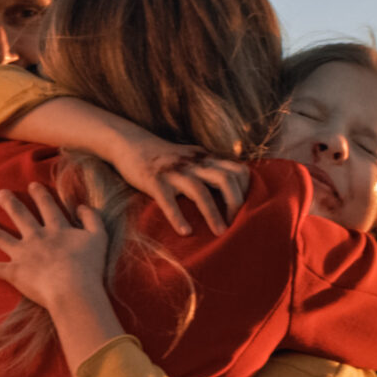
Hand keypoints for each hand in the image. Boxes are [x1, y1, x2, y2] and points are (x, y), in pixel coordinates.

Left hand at [0, 183, 109, 314]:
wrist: (72, 290)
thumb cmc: (89, 266)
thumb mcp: (99, 238)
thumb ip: (93, 219)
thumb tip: (83, 206)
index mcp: (57, 229)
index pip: (47, 207)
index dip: (40, 195)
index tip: (32, 184)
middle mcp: (37, 238)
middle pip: (20, 216)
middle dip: (9, 202)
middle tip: (0, 193)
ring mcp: (23, 255)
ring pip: (1, 237)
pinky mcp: (14, 273)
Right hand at [113, 137, 248, 235]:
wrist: (130, 143)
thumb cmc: (165, 158)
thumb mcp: (193, 158)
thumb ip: (210, 169)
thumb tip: (232, 191)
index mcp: (206, 158)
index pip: (238, 171)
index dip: (246, 190)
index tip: (246, 209)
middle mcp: (194, 163)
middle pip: (225, 179)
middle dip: (236, 203)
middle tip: (238, 225)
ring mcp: (174, 171)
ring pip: (200, 191)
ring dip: (213, 214)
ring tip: (220, 234)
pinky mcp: (154, 180)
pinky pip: (168, 201)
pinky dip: (178, 217)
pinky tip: (185, 232)